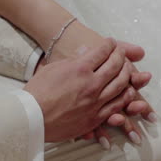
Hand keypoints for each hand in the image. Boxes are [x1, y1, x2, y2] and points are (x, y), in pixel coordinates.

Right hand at [34, 21, 155, 145]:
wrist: (31, 119)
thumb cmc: (37, 92)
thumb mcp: (53, 68)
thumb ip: (72, 60)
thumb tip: (85, 52)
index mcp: (80, 69)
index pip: (102, 51)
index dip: (109, 44)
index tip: (111, 42)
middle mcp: (91, 84)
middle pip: (116, 66)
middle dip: (121, 55)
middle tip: (121, 52)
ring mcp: (95, 102)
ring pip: (122, 85)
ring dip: (127, 74)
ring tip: (127, 69)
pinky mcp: (95, 118)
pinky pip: (117, 106)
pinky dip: (125, 96)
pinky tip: (128, 91)